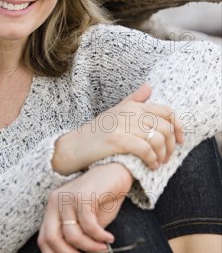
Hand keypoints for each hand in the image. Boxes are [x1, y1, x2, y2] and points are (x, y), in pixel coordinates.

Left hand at [38, 163, 132, 252]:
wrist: (116, 173)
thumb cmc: (101, 199)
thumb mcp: (85, 222)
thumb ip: (77, 236)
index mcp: (52, 208)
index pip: (43, 239)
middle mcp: (55, 201)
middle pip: (52, 239)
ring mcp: (67, 197)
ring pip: (72, 236)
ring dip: (90, 247)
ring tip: (103, 248)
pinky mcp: (82, 196)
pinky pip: (89, 227)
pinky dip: (100, 237)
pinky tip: (108, 238)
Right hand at [52, 82, 183, 174]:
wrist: (73, 146)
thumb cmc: (96, 132)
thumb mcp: (115, 111)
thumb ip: (134, 100)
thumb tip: (149, 86)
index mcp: (132, 105)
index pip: (167, 112)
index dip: (179, 127)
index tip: (179, 141)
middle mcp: (129, 112)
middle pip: (165, 127)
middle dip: (171, 146)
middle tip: (166, 158)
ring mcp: (122, 124)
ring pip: (157, 139)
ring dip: (162, 155)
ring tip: (158, 163)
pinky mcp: (116, 139)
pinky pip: (145, 149)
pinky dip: (152, 160)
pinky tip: (150, 166)